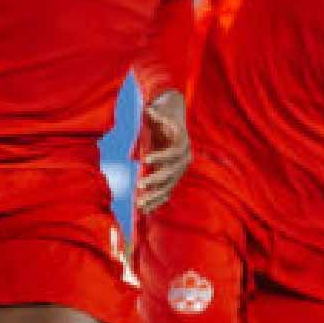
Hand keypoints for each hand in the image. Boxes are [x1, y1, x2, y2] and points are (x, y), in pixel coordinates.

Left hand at [136, 89, 190, 213]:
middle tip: (139, 184)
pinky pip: (165, 192)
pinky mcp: (173, 178)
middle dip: (155, 180)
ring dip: (154, 196)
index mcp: (182, 142)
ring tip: (139, 204)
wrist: (173, 119)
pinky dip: (155, 201)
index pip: (173, 153)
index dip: (160, 157)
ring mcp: (179, 170)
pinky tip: (144, 210)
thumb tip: (146, 113)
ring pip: (168, 186)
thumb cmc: (162, 115)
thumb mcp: (157, 112)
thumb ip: (152, 116)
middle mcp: (184, 158)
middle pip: (171, 173)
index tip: (144, 160)